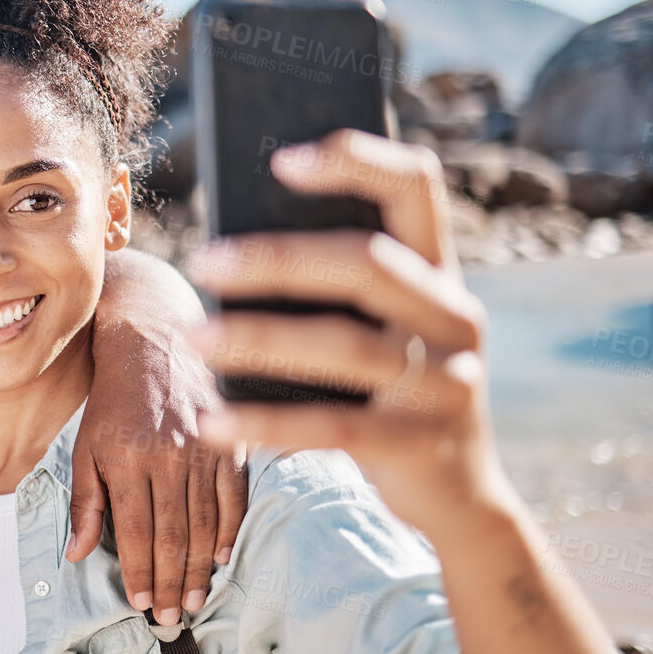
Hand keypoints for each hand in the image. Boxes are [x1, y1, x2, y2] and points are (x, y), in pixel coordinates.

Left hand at [74, 250, 249, 625]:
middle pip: (173, 536)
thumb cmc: (112, 401)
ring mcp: (202, 449)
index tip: (139, 604)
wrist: (152, 340)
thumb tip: (78, 554)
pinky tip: (223, 557)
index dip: (139, 573)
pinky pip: (234, 496)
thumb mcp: (85, 447)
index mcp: (127, 460)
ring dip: (200, 567)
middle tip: (170, 617)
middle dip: (171, 583)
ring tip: (194, 600)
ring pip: (204, 523)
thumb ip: (85, 502)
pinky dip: (229, 529)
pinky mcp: (228, 440)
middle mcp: (167, 457)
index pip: (137, 532)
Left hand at [186, 129, 506, 533]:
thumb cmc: (388, 391)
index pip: (416, 188)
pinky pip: (334, 427)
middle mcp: (453, 317)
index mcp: (440, 272)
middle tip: (205, 260)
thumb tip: (230, 249)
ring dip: (260, 339)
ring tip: (193, 337)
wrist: (460, 494)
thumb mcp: (380, 330)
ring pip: (347, 346)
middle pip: (369, 265)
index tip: (282, 159)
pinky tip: (212, 422)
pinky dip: (266, 423)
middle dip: (280, 258)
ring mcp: (445, 382)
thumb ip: (334, 289)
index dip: (357, 162)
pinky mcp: (419, 443)